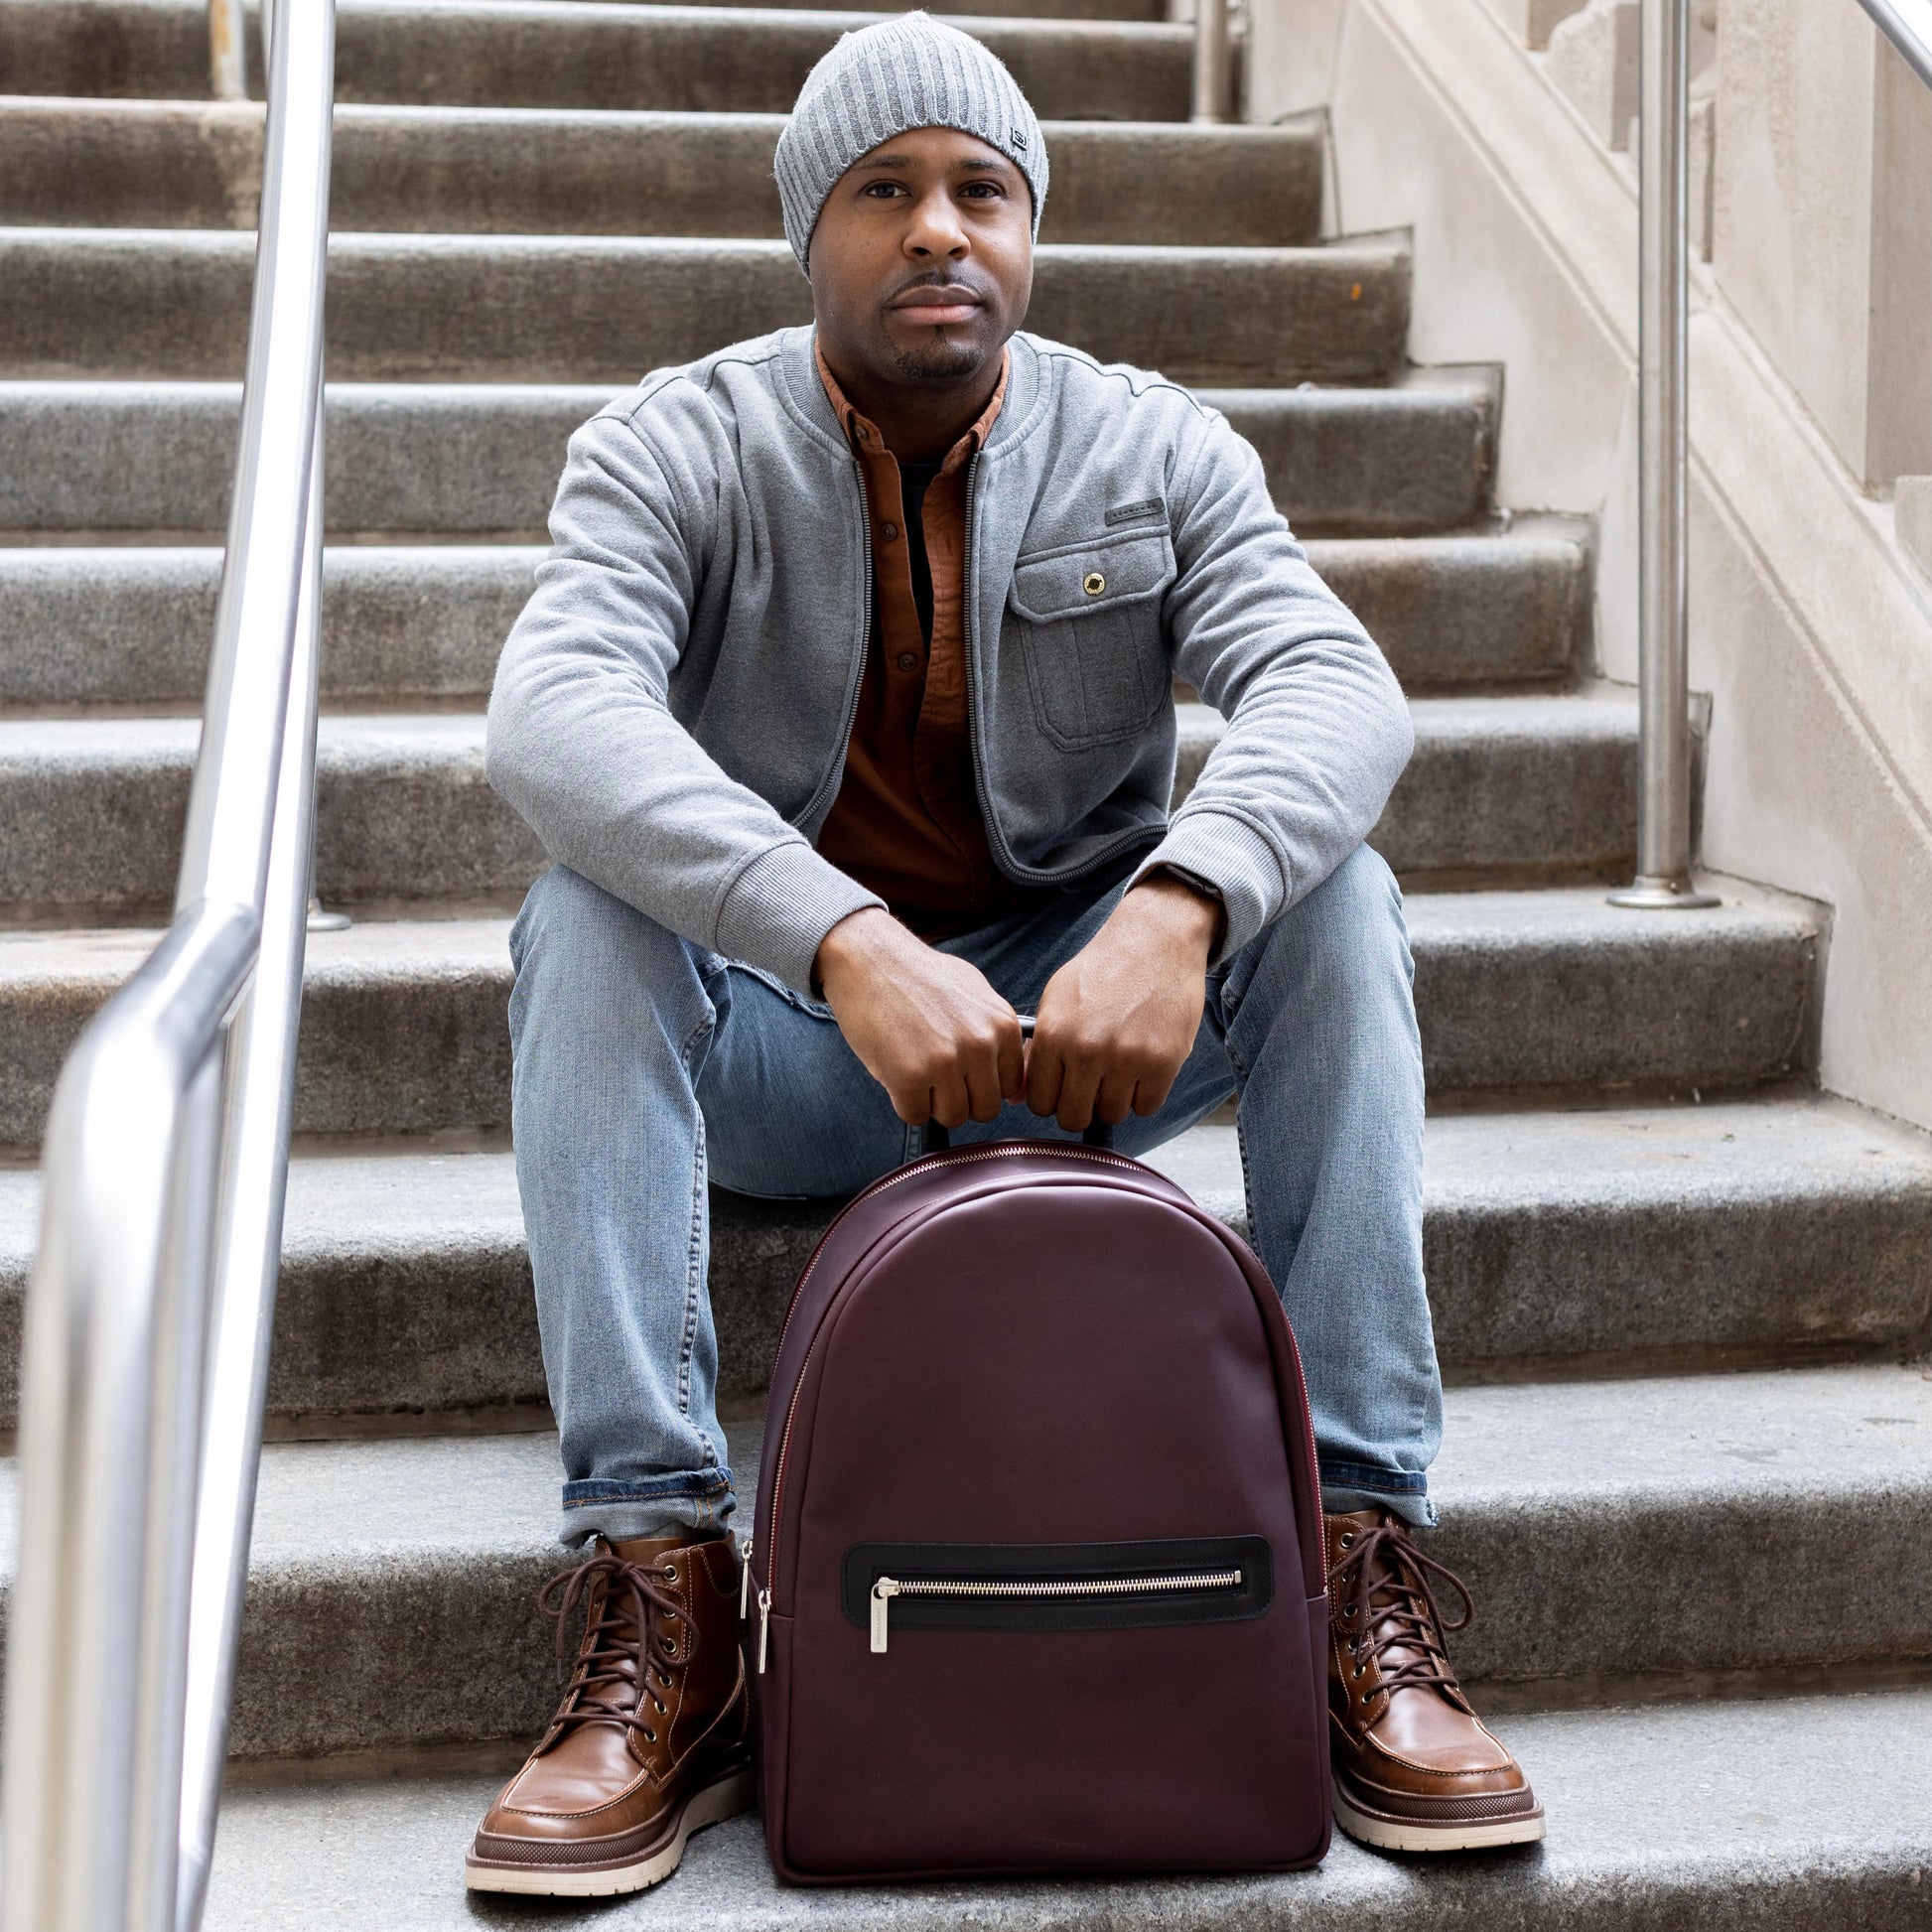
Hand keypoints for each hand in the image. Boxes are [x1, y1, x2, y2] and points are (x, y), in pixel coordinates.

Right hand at [815, 908, 1025, 1127]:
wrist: (870, 959)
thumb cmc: (918, 974)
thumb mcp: (975, 991)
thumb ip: (994, 1030)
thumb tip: (1009, 1068)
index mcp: (1002, 1026)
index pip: (1008, 1086)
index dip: (982, 1084)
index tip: (962, 1073)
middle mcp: (980, 1046)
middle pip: (985, 1109)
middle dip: (960, 1099)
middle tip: (936, 1077)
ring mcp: (945, 1063)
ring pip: (953, 1117)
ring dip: (932, 1103)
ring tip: (916, 1070)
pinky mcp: (909, 1077)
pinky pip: (915, 1115)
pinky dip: (903, 1102)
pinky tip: (896, 1071)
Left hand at [1026, 874, 1221, 1130]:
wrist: (1154, 942)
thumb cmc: (1102, 971)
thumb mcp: (1056, 1002)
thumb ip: (1037, 1051)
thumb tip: (1018, 1098)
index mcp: (1053, 1036)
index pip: (1040, 1102)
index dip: (1052, 1099)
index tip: (1064, 1089)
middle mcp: (1086, 1051)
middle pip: (1074, 1117)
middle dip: (1081, 1107)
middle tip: (1093, 1086)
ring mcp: (1126, 1059)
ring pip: (1112, 1115)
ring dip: (1115, 1099)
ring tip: (1121, 1068)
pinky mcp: (1162, 1063)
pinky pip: (1147, 1107)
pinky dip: (1145, 1094)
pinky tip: (1143, 1067)